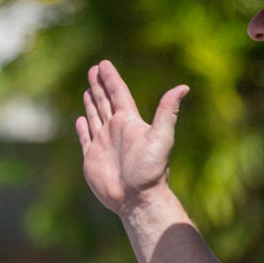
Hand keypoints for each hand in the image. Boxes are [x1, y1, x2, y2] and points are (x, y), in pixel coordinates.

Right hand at [79, 61, 187, 220]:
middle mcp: (116, 130)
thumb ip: (168, 111)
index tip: (103, 64)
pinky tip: (80, 120)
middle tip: (93, 69)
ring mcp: (104, 143)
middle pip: (105, 101)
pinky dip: (82, 128)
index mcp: (129, 122)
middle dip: (99, 85)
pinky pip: (85, 138)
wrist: (138, 198)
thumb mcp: (161, 137)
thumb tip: (183, 87)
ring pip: (95, 117)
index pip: (118, 94)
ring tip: (88, 89)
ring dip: (91, 103)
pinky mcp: (92, 158)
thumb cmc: (150, 170)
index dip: (110, 79)